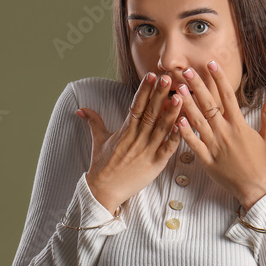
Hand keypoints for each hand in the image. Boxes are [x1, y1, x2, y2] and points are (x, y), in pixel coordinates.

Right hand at [76, 72, 182, 212]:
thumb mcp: (98, 140)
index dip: (144, 89)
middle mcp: (137, 138)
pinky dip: (176, 137)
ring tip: (180, 97)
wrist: (104, 190)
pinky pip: (168, 148)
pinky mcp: (155, 164)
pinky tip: (184, 125)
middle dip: (159, 94)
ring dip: (171, 112)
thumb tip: (81, 109)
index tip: (152, 75)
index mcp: (125, 130)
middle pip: (150, 112)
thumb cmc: (102, 165)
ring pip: (161, 128)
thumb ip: (94, 121)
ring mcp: (147, 150)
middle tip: (168, 78)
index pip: (136, 105)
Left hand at [173, 61, 265, 211]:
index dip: (219, 79)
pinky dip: (185, 134)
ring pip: (198, 122)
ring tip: (178, 89)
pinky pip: (194, 145)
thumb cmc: (265, 164)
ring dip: (187, 105)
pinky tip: (176, 121)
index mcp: (240, 126)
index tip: (211, 64)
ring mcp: (215, 147)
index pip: (228, 97)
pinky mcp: (208, 161)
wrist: (258, 190)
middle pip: (209, 105)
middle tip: (187, 71)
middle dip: (198, 86)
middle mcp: (226, 133)